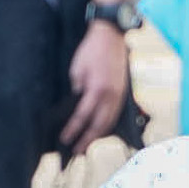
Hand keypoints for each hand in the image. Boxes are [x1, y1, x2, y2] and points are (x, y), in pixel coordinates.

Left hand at [57, 17, 133, 155]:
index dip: (73, 130)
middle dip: (88, 139)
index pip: (82, 116)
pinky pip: (115, 113)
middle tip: (77, 151)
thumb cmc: (91, 50)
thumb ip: (78, 89)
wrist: (111, 36)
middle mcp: (110, 96)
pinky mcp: (123, 92)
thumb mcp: (77, 69)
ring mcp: (119, 94)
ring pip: (110, 121)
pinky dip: (108, 125)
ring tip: (88, 144)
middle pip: (99, 125)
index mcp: (96, 89)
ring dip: (99, 135)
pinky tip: (101, 130)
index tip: (64, 140)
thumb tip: (78, 102)